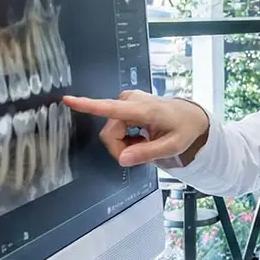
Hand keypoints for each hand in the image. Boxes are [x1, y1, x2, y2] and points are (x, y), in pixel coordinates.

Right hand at [63, 90, 208, 166]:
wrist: (190, 116)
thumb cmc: (184, 129)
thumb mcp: (173, 146)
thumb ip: (147, 154)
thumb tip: (121, 159)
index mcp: (144, 109)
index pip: (112, 108)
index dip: (88, 105)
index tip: (68, 100)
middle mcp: (132, 100)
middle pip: (109, 133)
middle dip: (121, 149)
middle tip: (142, 153)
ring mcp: (127, 100)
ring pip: (110, 132)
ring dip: (124, 143)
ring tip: (144, 142)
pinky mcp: (124, 102)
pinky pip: (114, 126)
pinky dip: (125, 137)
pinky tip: (139, 136)